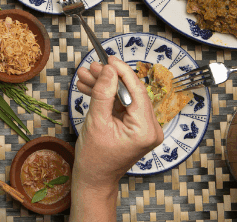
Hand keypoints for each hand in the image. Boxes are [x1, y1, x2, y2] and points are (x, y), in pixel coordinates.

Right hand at [71, 57, 162, 219]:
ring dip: (105, 86)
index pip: (137, 90)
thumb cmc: (95, 158)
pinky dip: (107, 98)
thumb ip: (103, 93)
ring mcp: (144, 129)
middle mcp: (150, 128)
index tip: (109, 58)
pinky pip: (122, 106)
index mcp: (145, 129)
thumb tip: (109, 70)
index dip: (122, 71)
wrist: (93, 179)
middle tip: (91, 67)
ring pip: (124, 97)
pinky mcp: (136, 128)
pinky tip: (90, 88)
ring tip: (86, 77)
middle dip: (109, 78)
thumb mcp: (96, 121)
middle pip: (131, 92)